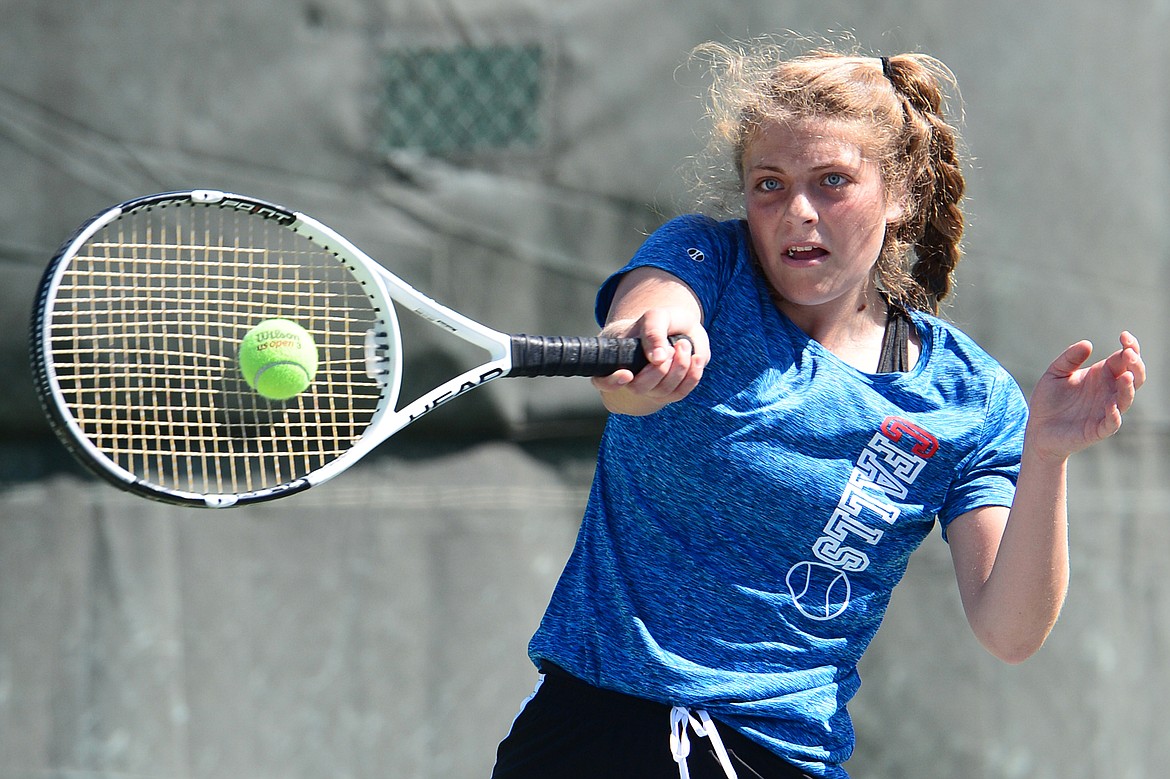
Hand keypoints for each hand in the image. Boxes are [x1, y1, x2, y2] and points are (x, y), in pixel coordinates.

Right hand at [591, 307, 708, 414]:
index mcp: (617, 360)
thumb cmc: (660, 323)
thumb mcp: (655, 317)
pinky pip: (681, 392)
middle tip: (674, 345)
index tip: (627, 374)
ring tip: (684, 344)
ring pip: (662, 391)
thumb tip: (657, 358)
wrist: (680, 328)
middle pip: (639, 387)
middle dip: (660, 369)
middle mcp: (631, 379)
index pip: (602, 381)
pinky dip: (692, 376)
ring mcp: (651, 389)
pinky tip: (696, 358)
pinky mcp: (672, 392)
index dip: (612, 382)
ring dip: (679, 367)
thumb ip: (653, 331)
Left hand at [1025, 331, 1145, 461]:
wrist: (1038, 428)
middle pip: (1134, 377)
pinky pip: (1112, 422)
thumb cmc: (1049, 400)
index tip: (1124, 335)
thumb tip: (1087, 344)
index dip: (1130, 347)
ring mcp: (1106, 410)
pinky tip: (1111, 405)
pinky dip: (1114, 414)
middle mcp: (1109, 391)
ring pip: (1127, 398)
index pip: (1125, 359)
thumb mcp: (1055, 373)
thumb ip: (1069, 359)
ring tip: (1125, 376)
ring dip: (1128, 387)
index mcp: (1102, 375)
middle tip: (1129, 353)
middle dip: (1135, 364)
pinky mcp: (1098, 429)